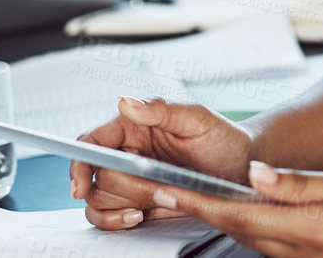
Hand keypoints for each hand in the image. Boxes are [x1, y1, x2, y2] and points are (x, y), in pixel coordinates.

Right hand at [73, 98, 253, 228]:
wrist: (242, 169)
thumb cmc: (222, 137)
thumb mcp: (197, 118)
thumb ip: (162, 109)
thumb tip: (126, 102)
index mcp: (134, 126)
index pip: (92, 142)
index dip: (80, 163)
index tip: (80, 185)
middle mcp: (127, 152)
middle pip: (96, 176)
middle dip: (122, 188)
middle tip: (153, 190)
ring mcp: (132, 179)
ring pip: (98, 199)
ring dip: (116, 208)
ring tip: (144, 208)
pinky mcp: (139, 201)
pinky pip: (111, 216)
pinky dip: (117, 221)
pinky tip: (139, 216)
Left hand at [144, 162, 322, 256]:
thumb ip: (301, 183)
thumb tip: (256, 176)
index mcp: (320, 230)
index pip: (245, 216)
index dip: (202, 204)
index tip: (170, 190)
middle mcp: (314, 255)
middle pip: (242, 233)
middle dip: (200, 213)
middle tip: (163, 190)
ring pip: (256, 243)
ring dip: (223, 221)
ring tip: (189, 197)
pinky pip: (277, 248)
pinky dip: (252, 229)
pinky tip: (240, 213)